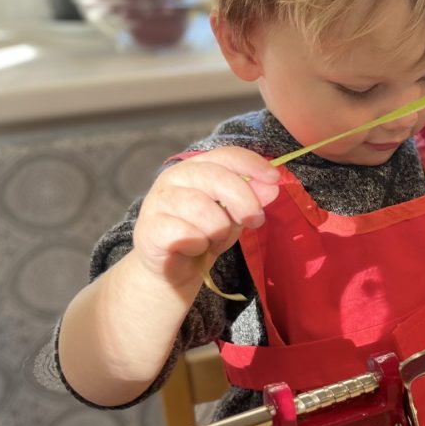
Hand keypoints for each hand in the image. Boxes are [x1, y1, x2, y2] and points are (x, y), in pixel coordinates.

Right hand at [132, 147, 280, 286]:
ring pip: (203, 210)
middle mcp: (174, 177)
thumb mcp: (234, 215)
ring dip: (219, 230)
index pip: (225, 155)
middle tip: (256, 221)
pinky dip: (199, 245)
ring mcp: (158, 201)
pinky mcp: (150, 228)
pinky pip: (187, 234)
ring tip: (214, 239)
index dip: (252, 164)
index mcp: (197, 168)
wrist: (173, 270)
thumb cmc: (204, 235)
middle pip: (215, 177)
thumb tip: (272, 188)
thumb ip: (250, 199)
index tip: (274, 179)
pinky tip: (194, 249)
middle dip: (244, 200)